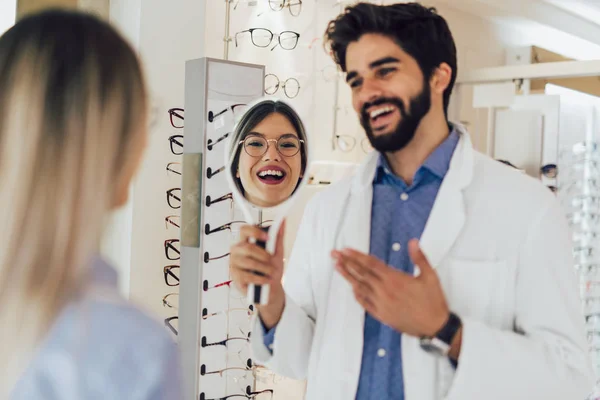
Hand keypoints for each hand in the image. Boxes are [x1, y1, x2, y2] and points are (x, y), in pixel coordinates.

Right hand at [229, 220, 286, 327]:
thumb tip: (283, 221)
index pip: (244, 230)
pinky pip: (247, 275)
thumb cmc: (271, 269)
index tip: (267, 237)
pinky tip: (266, 280)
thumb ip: (278, 237)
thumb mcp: (277, 253)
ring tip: (272, 273)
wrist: (270, 289)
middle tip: (272, 260)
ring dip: (264, 268)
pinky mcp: (235, 277)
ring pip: (249, 262)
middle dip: (264, 255)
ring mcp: (234, 264)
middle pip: (248, 247)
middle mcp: (237, 251)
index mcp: (246, 242)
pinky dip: (260, 279)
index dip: (255, 231)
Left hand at [332, 239, 449, 337]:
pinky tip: (351, 288)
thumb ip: (419, 257)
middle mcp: (385, 291)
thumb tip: (413, 242)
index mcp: (395, 279)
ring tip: (337, 267)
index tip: (345, 250)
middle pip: (361, 273)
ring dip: (347, 276)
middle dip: (346, 262)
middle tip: (334, 254)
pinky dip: (357, 294)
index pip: (371, 264)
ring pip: (360, 287)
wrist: (435, 327)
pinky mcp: (382, 315)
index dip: (357, 256)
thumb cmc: (433, 302)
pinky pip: (365, 303)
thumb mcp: (430, 276)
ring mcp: (381, 304)